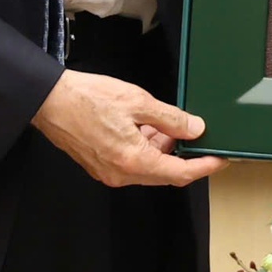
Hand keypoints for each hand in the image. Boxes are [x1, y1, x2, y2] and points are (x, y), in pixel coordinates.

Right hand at [31, 69, 225, 188]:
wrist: (51, 101)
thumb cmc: (89, 98)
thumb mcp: (137, 101)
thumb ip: (170, 119)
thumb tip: (195, 129)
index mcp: (133, 160)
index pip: (180, 173)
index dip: (204, 167)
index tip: (221, 160)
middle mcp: (121, 174)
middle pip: (165, 173)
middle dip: (184, 156)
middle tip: (199, 136)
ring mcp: (109, 172)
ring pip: (149, 167)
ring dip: (163, 150)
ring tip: (167, 124)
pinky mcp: (101, 166)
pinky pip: (133, 164)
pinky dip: (146, 149)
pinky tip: (147, 128)